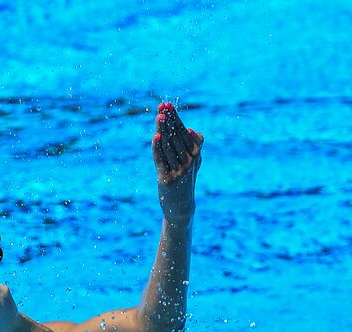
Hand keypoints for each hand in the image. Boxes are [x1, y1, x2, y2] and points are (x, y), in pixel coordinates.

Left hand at [153, 102, 202, 224]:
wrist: (180, 206)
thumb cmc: (185, 180)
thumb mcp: (193, 163)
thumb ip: (193, 146)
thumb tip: (193, 131)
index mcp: (196, 154)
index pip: (183, 132)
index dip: (175, 118)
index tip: (166, 105)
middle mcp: (189, 162)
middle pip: (176, 137)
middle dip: (169, 120)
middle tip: (162, 106)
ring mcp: (179, 171)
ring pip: (169, 146)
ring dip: (163, 130)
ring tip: (159, 117)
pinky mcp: (167, 180)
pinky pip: (161, 161)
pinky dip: (157, 149)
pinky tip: (155, 137)